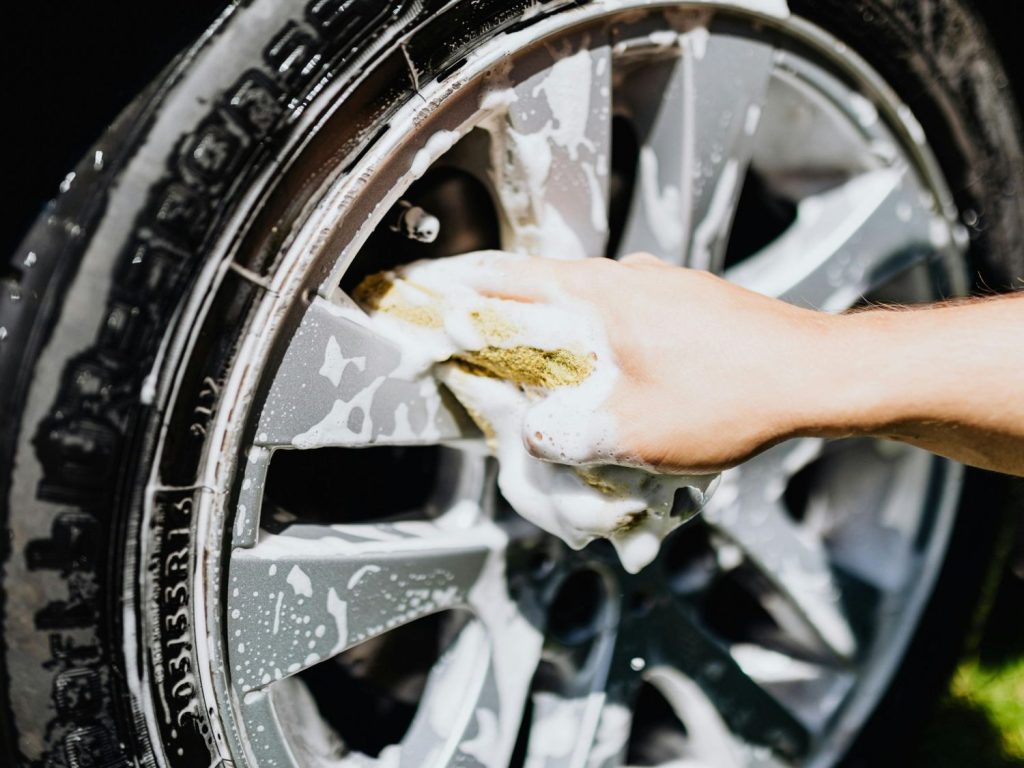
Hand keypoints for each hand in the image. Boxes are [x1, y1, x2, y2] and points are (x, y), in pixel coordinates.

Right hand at [470, 253, 834, 473]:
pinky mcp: (686, 301)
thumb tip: (535, 435)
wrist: (818, 374)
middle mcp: (627, 278)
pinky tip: (608, 367)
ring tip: (539, 359)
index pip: (509, 281)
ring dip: (555, 324)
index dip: (459, 288)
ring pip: (585, 298)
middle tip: (472, 332)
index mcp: (601, 297)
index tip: (425, 291)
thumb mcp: (636, 433)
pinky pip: (622, 310)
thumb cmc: (735, 395)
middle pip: (543, 284)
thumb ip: (571, 435)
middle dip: (502, 307)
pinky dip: (598, 333)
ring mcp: (660, 284)